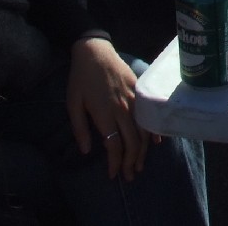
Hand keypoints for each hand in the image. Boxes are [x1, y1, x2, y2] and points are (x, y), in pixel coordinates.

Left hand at [66, 37, 150, 181]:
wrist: (94, 51)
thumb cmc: (80, 78)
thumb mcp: (72, 104)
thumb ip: (79, 128)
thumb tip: (86, 151)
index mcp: (104, 114)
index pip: (114, 145)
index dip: (115, 163)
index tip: (113, 175)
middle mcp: (122, 109)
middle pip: (132, 142)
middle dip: (132, 162)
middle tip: (130, 175)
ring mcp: (133, 99)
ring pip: (143, 131)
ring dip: (143, 151)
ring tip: (140, 164)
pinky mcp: (139, 91)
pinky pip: (149, 114)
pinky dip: (153, 130)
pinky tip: (154, 142)